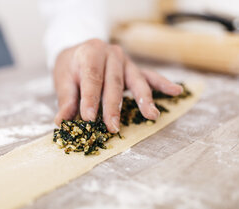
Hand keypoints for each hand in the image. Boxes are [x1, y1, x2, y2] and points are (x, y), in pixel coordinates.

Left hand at [53, 39, 182, 132]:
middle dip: (113, 106)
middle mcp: (111, 53)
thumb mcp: (63, 79)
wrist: (79, 52)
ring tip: (151, 115)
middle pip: (114, 82)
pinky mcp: (134, 68)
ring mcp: (125, 61)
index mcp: (91, 52)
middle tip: (113, 126)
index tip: (89, 118)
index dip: (91, 98)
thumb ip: (66, 99)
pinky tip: (177, 91)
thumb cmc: (71, 67)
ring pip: (135, 80)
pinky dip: (162, 84)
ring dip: (144, 99)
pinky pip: (149, 76)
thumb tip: (62, 120)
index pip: (92, 77)